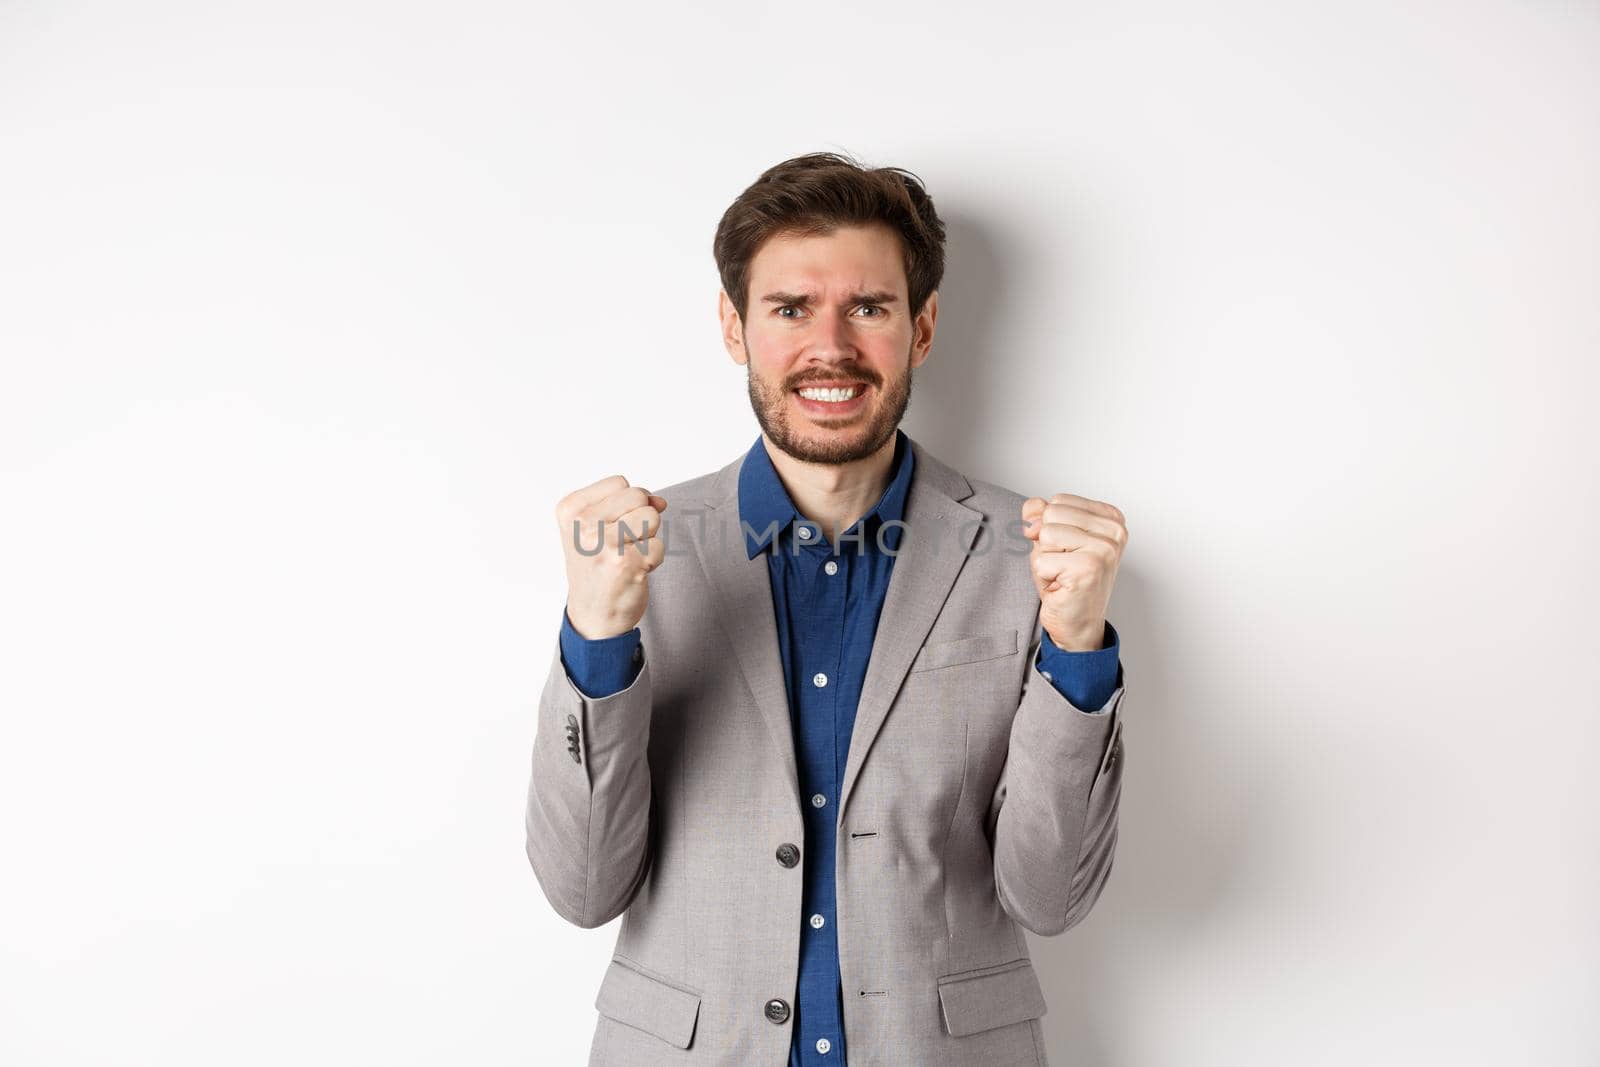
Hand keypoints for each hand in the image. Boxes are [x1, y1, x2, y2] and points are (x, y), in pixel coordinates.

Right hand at [556, 476, 668, 639]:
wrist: (593, 615)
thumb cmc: (597, 568)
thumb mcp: (597, 527)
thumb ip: (627, 503)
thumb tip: (660, 501)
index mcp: (571, 511)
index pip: (619, 482)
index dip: (626, 504)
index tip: (609, 529)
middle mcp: (583, 525)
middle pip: (638, 495)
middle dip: (639, 518)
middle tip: (620, 545)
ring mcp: (604, 544)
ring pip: (652, 517)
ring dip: (647, 538)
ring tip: (627, 556)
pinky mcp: (627, 563)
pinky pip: (659, 545)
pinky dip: (653, 559)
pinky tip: (632, 572)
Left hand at [1020, 493, 1127, 650]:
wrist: (1078, 625)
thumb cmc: (1067, 581)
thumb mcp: (1051, 541)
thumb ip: (1041, 516)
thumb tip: (1032, 507)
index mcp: (1111, 519)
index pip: (1059, 500)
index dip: (1051, 527)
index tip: (1067, 550)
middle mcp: (1114, 532)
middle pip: (1051, 513)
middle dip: (1046, 543)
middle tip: (1063, 565)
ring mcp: (1104, 549)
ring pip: (1045, 534)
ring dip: (1044, 559)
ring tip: (1061, 574)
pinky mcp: (1088, 568)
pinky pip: (1041, 560)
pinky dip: (1043, 576)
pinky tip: (1061, 586)